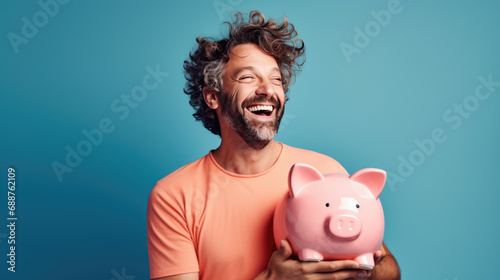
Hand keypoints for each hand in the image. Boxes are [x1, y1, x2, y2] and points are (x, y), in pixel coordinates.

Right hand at [256, 240, 371, 279]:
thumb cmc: (275, 271)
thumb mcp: (276, 260)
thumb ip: (282, 251)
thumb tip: (284, 243)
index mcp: (306, 269)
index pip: (328, 268)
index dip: (343, 265)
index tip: (356, 263)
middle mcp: (312, 278)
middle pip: (337, 276)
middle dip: (352, 272)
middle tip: (367, 269)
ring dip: (350, 278)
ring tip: (364, 274)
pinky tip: (350, 278)